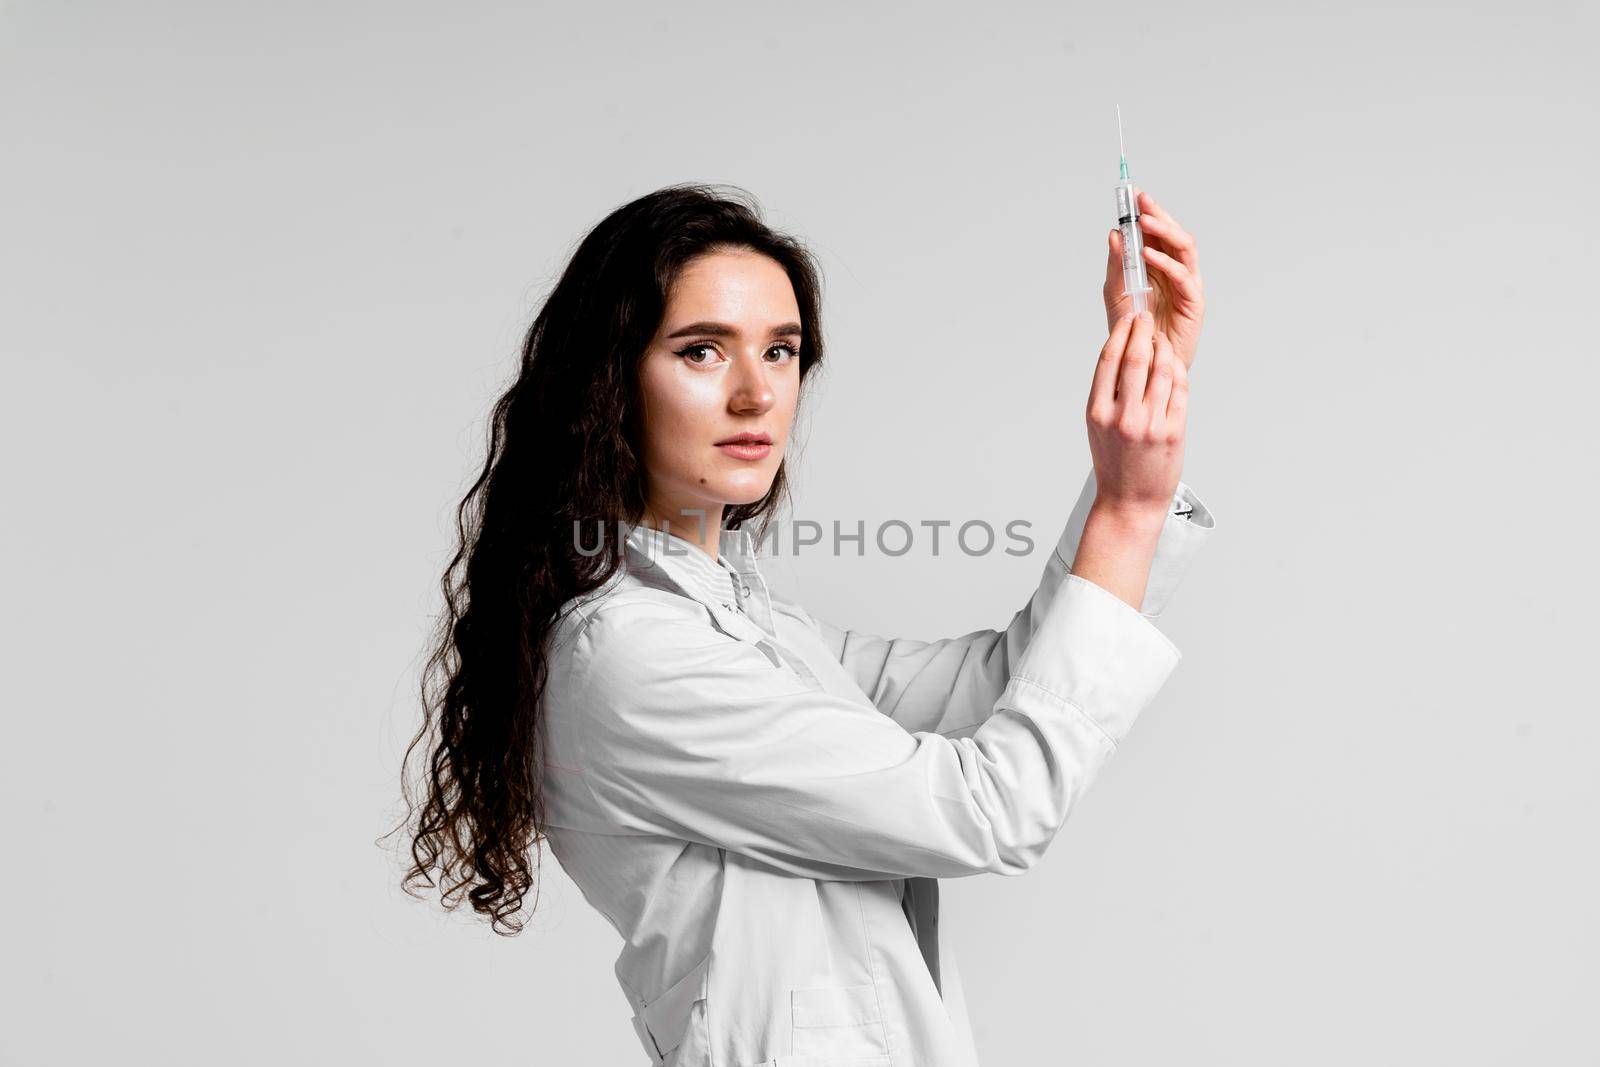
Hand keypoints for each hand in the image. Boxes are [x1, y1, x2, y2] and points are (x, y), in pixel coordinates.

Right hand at [1085, 311, 1186, 515]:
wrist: (1129, 500)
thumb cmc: (1113, 463)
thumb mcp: (1097, 427)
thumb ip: (1107, 393)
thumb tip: (1122, 352)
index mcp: (1098, 413)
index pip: (1109, 360)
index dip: (1120, 333)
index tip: (1128, 319)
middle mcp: (1123, 417)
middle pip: (1135, 358)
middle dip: (1143, 331)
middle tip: (1147, 318)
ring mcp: (1150, 424)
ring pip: (1162, 370)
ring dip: (1164, 348)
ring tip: (1162, 339)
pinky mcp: (1174, 431)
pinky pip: (1180, 390)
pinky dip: (1179, 370)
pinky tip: (1175, 363)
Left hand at [1103, 189, 1204, 370]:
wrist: (1141, 364)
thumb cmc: (1132, 330)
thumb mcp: (1116, 293)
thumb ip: (1116, 265)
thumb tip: (1114, 234)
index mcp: (1158, 266)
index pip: (1157, 233)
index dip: (1148, 213)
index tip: (1133, 197)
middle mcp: (1175, 271)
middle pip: (1174, 235)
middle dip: (1158, 216)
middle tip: (1142, 202)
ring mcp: (1186, 285)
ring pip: (1184, 249)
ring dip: (1165, 232)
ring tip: (1144, 222)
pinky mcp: (1193, 303)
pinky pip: (1183, 277)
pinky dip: (1166, 263)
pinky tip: (1148, 255)